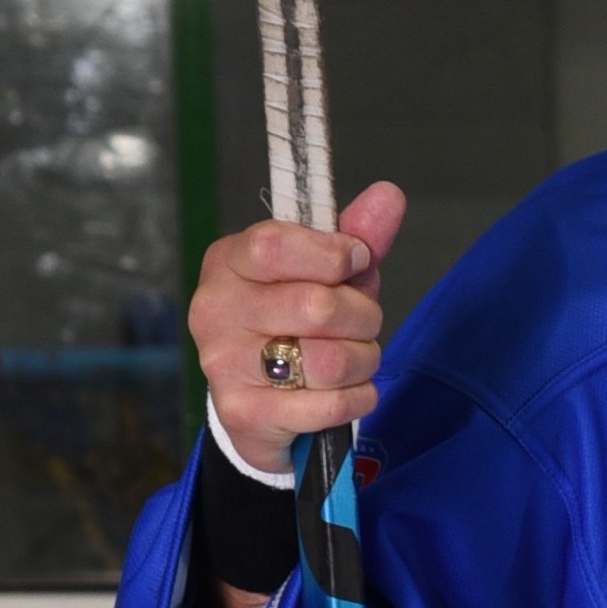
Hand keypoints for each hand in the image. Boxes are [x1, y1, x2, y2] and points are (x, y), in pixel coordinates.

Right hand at [190, 182, 406, 476]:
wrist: (255, 407)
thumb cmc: (293, 325)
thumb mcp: (321, 274)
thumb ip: (354, 236)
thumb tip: (390, 194)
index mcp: (229, 262)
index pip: (276, 244)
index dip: (333, 255)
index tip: (355, 262)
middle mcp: (217, 309)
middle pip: (318, 307)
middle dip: (363, 316)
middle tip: (361, 322)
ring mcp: (224, 363)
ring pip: (329, 360)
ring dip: (363, 360)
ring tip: (354, 358)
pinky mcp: (245, 412)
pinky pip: (332, 404)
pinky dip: (359, 397)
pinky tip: (347, 390)